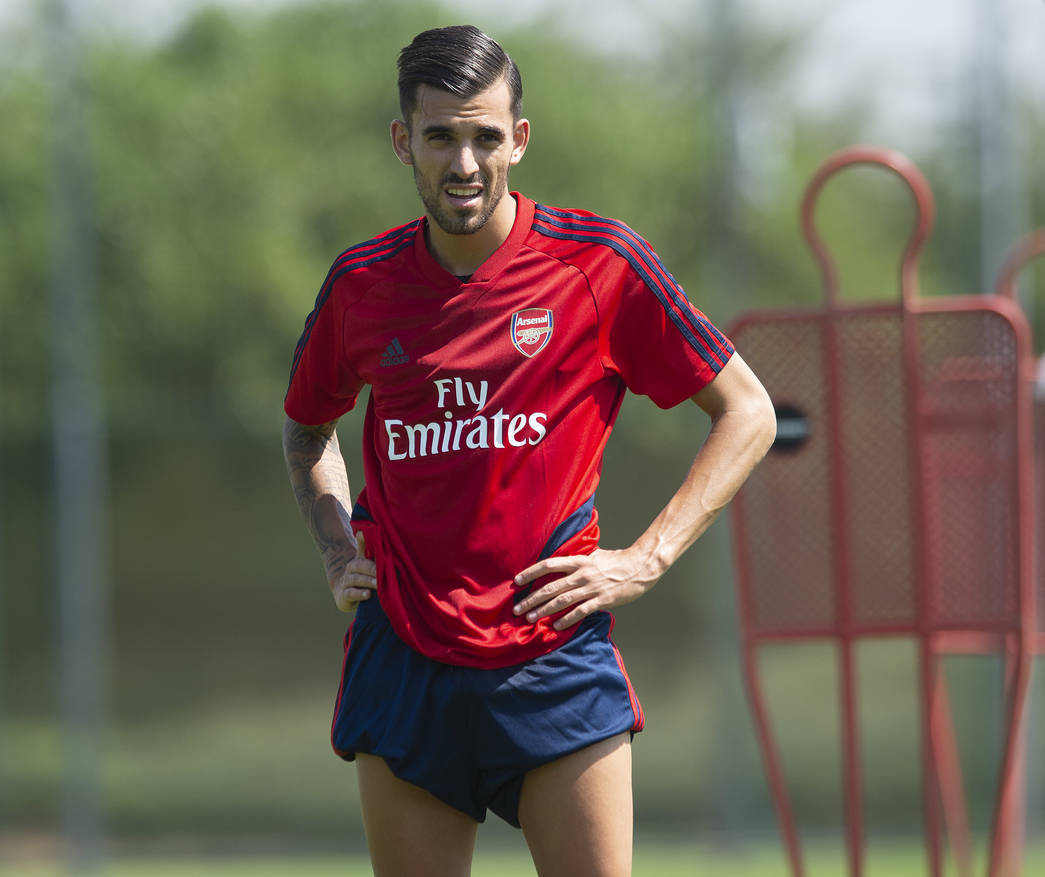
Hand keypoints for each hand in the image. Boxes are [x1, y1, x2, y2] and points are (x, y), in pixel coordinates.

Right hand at [331, 530, 377, 612]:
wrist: (343, 592)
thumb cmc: (363, 576)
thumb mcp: (369, 564)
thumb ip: (376, 552)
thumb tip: (377, 535)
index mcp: (359, 559)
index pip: (362, 548)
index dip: (363, 540)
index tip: (363, 534)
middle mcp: (352, 568)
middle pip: (361, 565)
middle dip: (372, 568)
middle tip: (383, 571)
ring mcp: (347, 581)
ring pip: (357, 579)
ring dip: (368, 581)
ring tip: (378, 584)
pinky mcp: (344, 595)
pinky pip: (350, 594)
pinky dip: (359, 594)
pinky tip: (367, 594)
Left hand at [512, 548, 659, 630]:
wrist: (641, 566)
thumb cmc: (617, 560)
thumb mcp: (594, 555)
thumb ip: (578, 560)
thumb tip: (562, 562)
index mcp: (579, 560)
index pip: (549, 564)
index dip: (531, 572)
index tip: (517, 580)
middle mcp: (582, 574)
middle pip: (551, 587)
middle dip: (532, 598)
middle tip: (518, 608)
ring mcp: (592, 588)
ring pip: (562, 600)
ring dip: (544, 610)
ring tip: (531, 618)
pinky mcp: (602, 600)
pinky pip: (581, 611)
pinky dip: (568, 619)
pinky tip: (556, 626)